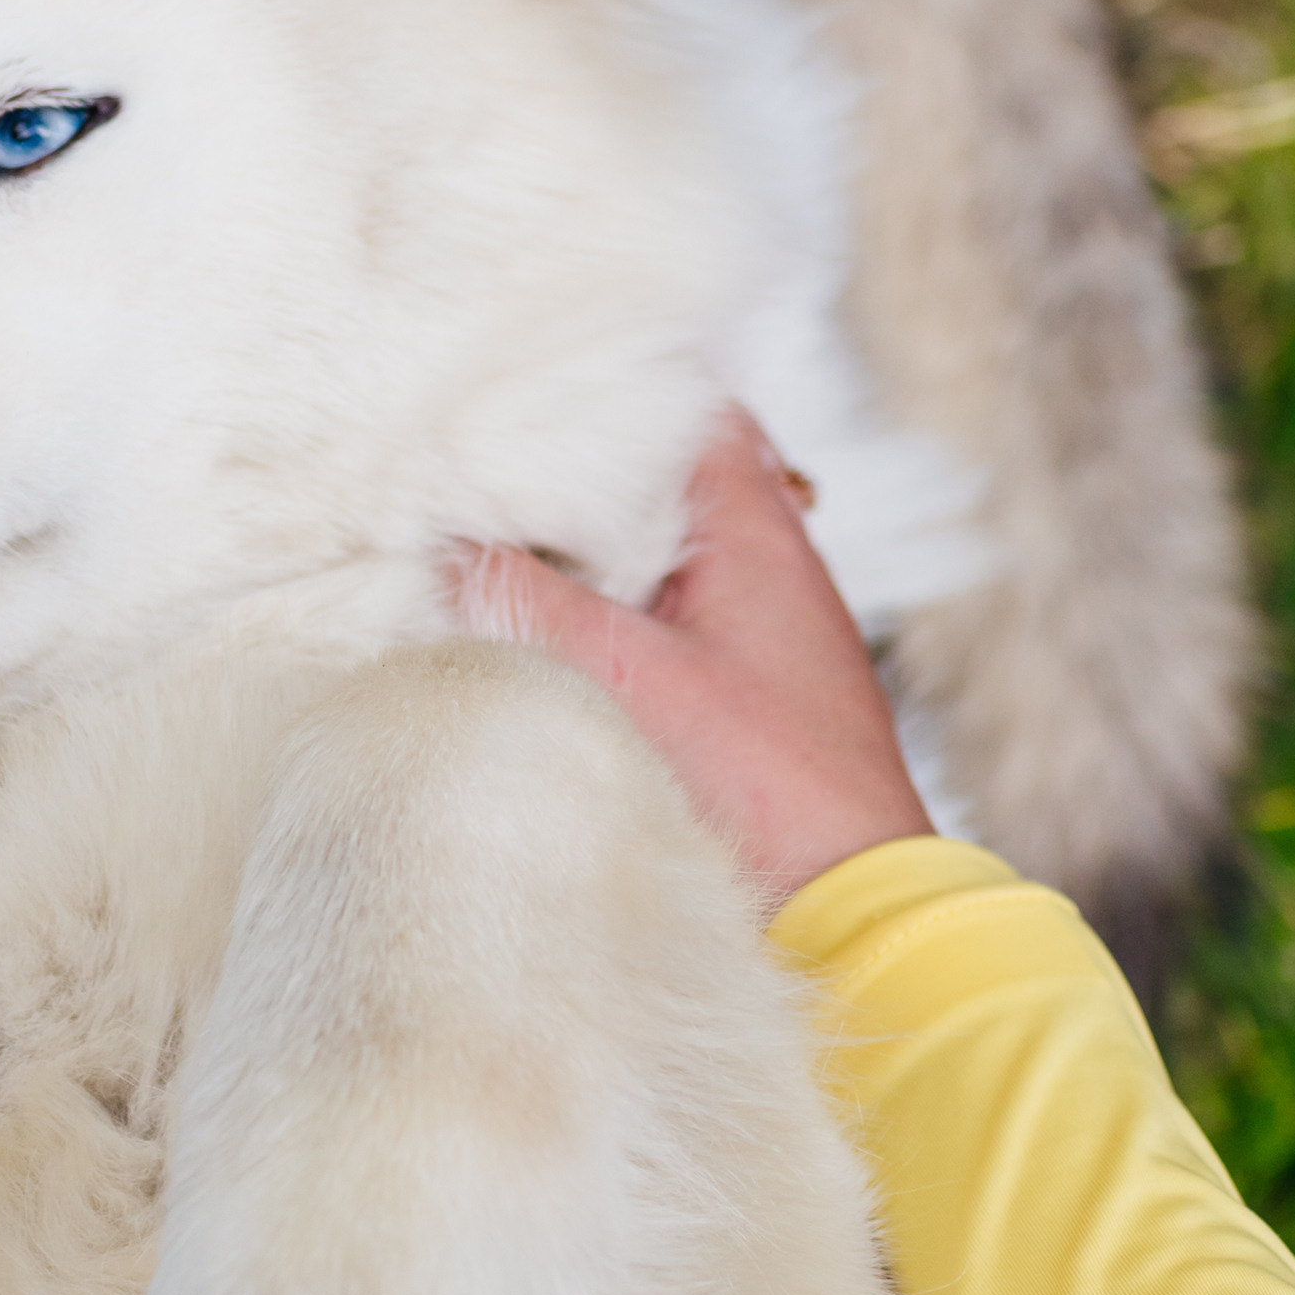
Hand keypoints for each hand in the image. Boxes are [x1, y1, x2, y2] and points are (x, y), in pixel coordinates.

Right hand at [454, 408, 934, 905]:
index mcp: (752, 529)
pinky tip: (531, 635)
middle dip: (568, 474)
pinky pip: (650, 626)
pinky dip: (595, 620)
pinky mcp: (732, 696)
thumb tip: (447, 551)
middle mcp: (759, 565)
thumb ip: (529, 603)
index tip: (520, 386)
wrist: (846, 909)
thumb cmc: (766, 787)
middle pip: (652, 481)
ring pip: (645, 558)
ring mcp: (748, 632)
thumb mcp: (626, 678)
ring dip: (577, 554)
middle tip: (475, 466)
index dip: (606, 384)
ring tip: (482, 540)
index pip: (684, 404)